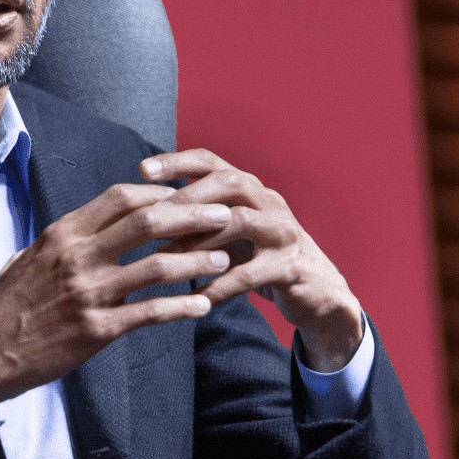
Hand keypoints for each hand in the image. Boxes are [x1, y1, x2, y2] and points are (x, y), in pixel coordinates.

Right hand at [0, 182, 233, 412]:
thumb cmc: (6, 304)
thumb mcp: (31, 256)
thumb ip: (68, 238)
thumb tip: (99, 222)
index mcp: (63, 233)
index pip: (122, 197)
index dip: (160, 193)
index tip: (187, 196)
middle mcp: (78, 257)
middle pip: (148, 222)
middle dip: (193, 215)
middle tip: (225, 216)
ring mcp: (89, 293)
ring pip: (157, 266)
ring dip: (197, 261)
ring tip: (225, 259)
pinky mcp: (96, 330)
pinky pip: (150, 313)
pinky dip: (182, 307)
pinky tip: (204, 306)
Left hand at [141, 149, 364, 371]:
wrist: (317, 291)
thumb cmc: (261, 258)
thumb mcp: (233, 233)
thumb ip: (200, 218)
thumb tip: (145, 212)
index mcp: (251, 189)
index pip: (211, 161)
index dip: (177, 161)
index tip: (141, 169)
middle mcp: (269, 202)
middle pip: (228, 182)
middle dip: (187, 196)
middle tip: (150, 216)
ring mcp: (283, 232)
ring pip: (239, 221)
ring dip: (199, 238)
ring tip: (163, 259)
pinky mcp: (291, 266)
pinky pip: (249, 274)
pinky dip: (219, 285)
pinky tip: (194, 298)